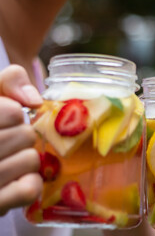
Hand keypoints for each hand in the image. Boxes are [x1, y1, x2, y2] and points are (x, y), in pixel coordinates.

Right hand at [0, 65, 42, 215]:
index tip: (2, 119)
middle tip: (2, 144)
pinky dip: (27, 185)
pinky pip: (30, 188)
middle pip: (26, 136)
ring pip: (31, 160)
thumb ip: (8, 82)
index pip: (13, 112)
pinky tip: (11, 182)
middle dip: (20, 137)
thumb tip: (35, 100)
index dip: (12, 114)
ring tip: (4, 163)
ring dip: (24, 161)